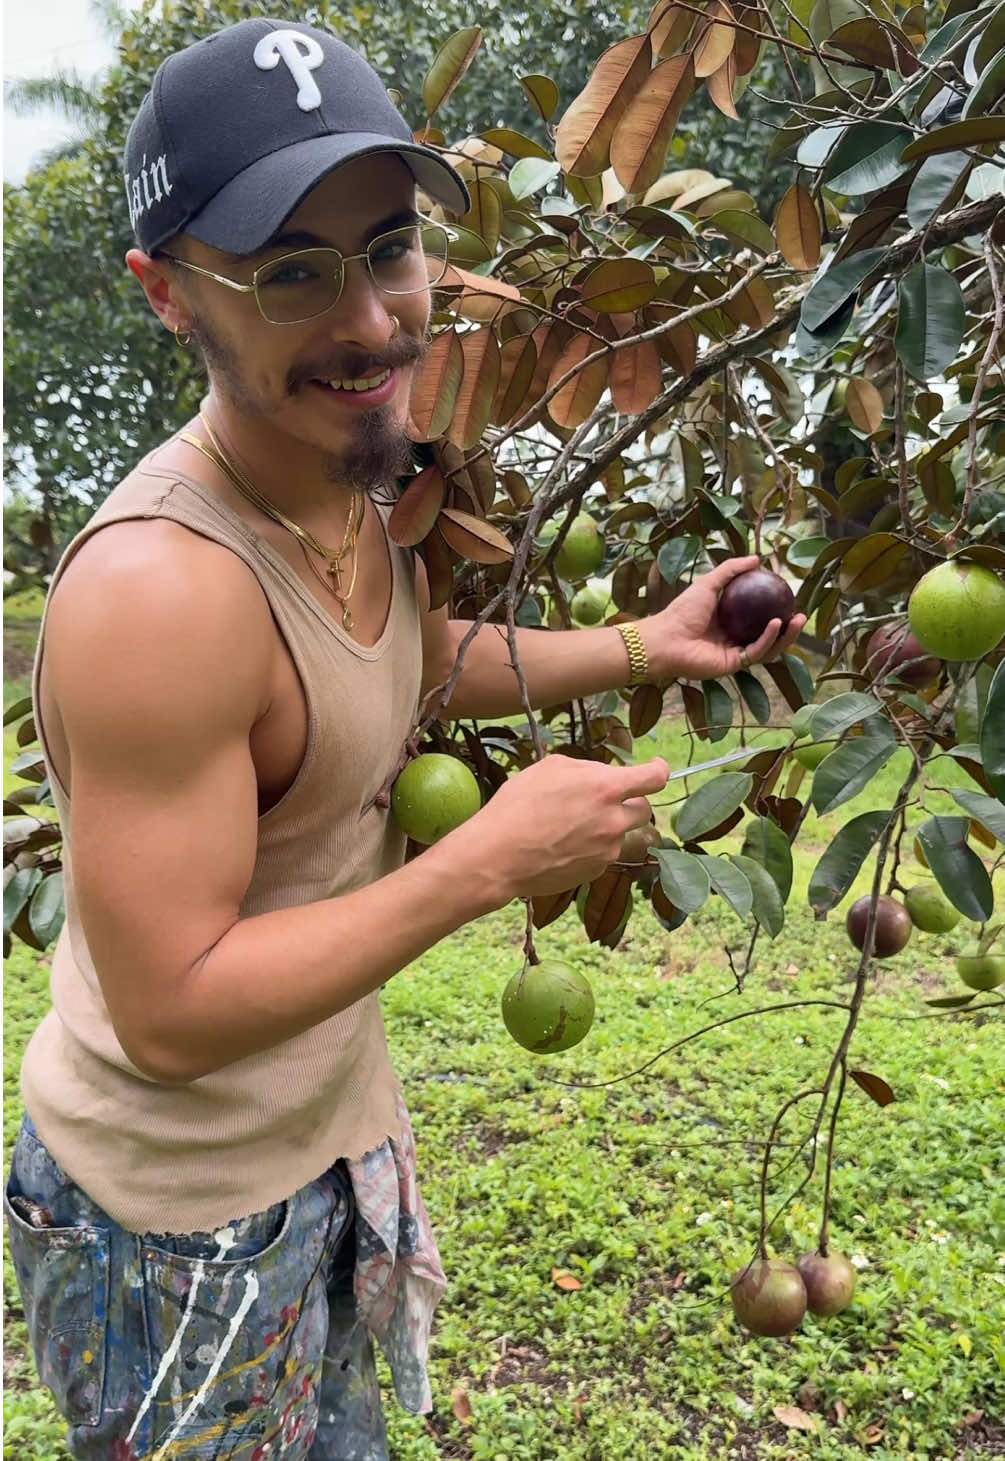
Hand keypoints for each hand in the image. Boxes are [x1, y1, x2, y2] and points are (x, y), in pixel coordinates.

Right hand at [458, 754, 669, 901]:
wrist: (498, 855)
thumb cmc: (518, 805)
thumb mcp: (549, 768)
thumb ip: (586, 769)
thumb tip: (602, 776)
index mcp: (606, 788)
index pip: (654, 778)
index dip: (660, 770)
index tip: (656, 768)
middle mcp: (614, 821)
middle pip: (643, 809)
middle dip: (628, 802)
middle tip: (601, 800)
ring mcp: (607, 850)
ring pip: (620, 833)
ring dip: (606, 826)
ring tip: (570, 825)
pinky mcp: (596, 872)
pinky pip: (603, 854)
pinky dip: (591, 847)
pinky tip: (562, 845)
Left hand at [640, 556, 805, 680]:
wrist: (666, 637)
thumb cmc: (682, 610)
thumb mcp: (709, 583)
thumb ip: (731, 571)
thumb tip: (757, 558)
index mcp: (729, 622)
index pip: (758, 618)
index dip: (777, 610)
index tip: (791, 598)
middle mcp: (734, 639)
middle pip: (768, 635)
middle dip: (789, 628)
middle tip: (802, 614)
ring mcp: (735, 653)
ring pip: (768, 647)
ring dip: (785, 636)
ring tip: (797, 620)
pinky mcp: (733, 665)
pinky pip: (756, 652)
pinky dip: (768, 639)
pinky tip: (776, 624)